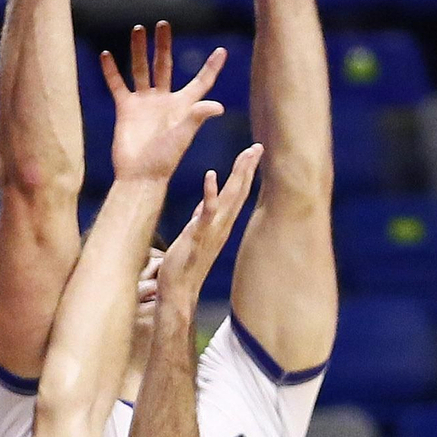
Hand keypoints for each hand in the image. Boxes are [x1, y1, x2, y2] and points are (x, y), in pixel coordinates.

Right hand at [102, 20, 224, 183]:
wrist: (139, 175)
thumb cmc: (164, 160)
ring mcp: (144, 103)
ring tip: (137, 29)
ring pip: (141, 70)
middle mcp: (164, 100)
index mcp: (183, 106)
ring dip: (139, 50)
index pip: (201, 81)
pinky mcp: (126, 109)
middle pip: (165, 65)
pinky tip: (106, 55)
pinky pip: (118, 85)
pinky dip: (111, 71)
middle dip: (164, 45)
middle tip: (163, 24)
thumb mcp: (182, 136)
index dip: (212, 67)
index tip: (222, 51)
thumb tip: (218, 106)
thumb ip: (197, 117)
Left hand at [158, 144, 263, 307]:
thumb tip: (203, 208)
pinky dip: (210, 193)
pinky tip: (212, 175)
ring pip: (229, 198)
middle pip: (239, 192)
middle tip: (258, 146)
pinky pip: (206, 212)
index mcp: (221, 224)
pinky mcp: (198, 235)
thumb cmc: (185, 265)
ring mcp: (212, 230)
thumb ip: (201, 220)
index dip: (245, 173)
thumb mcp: (195, 236)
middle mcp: (222, 226)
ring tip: (246, 154)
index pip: (237, 194)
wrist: (179, 289)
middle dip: (249, 168)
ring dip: (238, 175)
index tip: (252, 154)